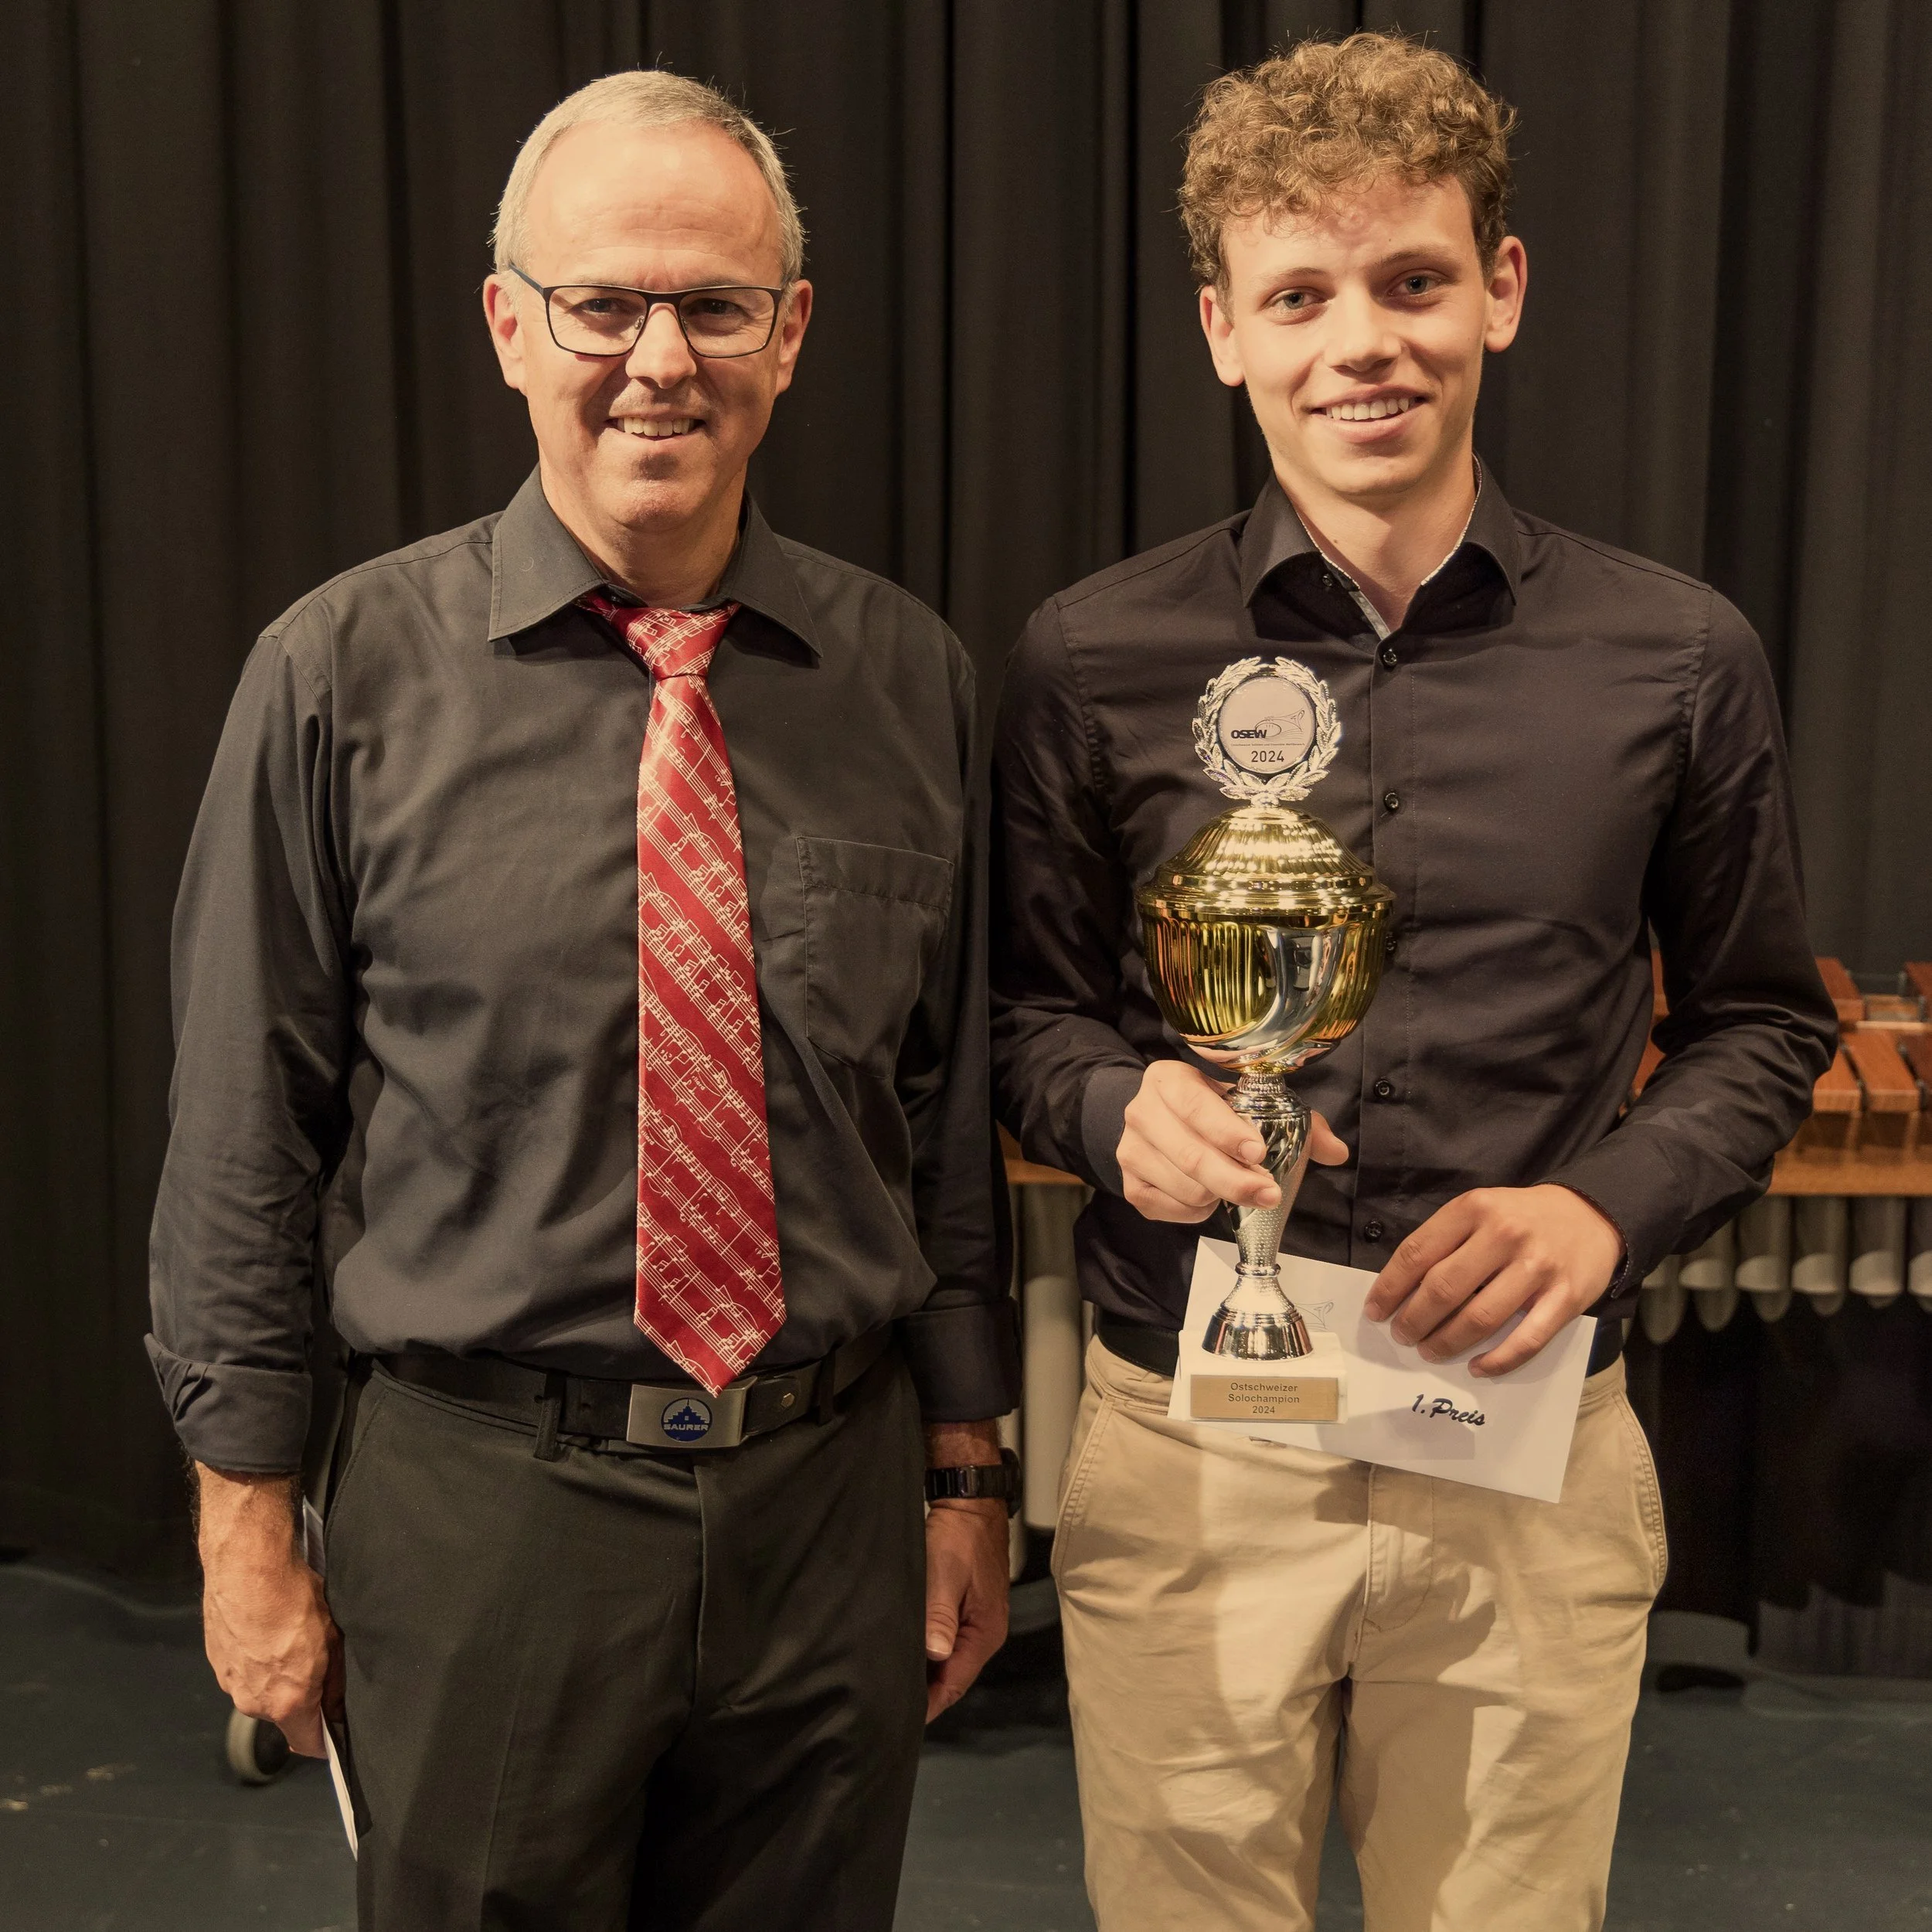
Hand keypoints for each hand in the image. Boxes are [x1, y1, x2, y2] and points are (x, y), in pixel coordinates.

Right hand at [195, 1466, 340, 1758]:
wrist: (247, 1567)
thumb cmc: (292, 1597)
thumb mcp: (332, 1638)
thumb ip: (335, 1679)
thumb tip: (337, 1702)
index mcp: (286, 1701)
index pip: (308, 1743)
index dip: (326, 1738)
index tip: (336, 1728)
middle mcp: (253, 1701)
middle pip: (285, 1714)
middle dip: (303, 1696)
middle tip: (319, 1662)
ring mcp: (231, 1682)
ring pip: (262, 1690)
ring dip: (277, 1675)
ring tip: (290, 1638)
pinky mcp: (217, 1661)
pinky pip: (244, 1670)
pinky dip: (257, 1658)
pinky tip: (268, 1630)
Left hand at [921, 1420, 1009, 1721]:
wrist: (971, 1500)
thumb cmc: (959, 1537)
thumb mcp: (945, 1574)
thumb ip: (940, 1615)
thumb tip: (934, 1656)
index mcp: (985, 1632)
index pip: (955, 1683)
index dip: (928, 1704)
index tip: (898, 1720)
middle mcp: (985, 1633)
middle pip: (953, 1676)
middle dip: (925, 1694)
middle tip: (887, 1708)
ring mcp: (977, 1621)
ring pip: (949, 1660)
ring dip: (926, 1674)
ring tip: (892, 1687)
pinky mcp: (967, 1608)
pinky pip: (948, 1642)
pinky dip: (929, 1653)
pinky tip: (907, 1655)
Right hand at [1118, 1059, 1345, 1222]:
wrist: (1157, 1121)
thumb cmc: (1210, 1110)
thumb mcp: (1245, 1101)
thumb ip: (1296, 1121)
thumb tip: (1337, 1151)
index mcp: (1169, 1079)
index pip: (1195, 1105)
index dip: (1228, 1132)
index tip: (1258, 1153)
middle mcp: (1141, 1111)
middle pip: (1190, 1155)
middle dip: (1235, 1180)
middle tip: (1269, 1193)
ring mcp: (1129, 1150)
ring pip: (1183, 1187)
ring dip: (1219, 1196)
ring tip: (1236, 1188)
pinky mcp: (1129, 1185)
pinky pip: (1170, 1209)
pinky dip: (1198, 1211)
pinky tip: (1208, 1196)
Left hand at [1364, 1185, 1624, 1376]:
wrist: (1591, 1214)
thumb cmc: (1521, 1217)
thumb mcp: (1479, 1209)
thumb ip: (1445, 1240)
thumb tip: (1402, 1288)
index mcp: (1474, 1209)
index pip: (1418, 1253)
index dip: (1390, 1287)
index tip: (1375, 1311)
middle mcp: (1504, 1235)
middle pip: (1444, 1288)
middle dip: (1414, 1319)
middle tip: (1402, 1336)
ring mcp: (1538, 1268)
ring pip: (1480, 1318)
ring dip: (1447, 1342)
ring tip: (1430, 1351)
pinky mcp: (1567, 1297)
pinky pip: (1526, 1339)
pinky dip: (1497, 1360)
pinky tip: (1476, 1367)